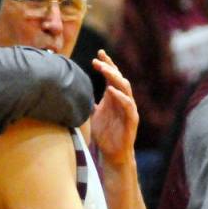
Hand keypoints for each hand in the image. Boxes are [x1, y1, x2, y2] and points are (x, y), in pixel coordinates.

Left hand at [91, 51, 138, 166]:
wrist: (113, 154)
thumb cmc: (105, 135)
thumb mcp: (93, 115)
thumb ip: (88, 103)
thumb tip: (75, 92)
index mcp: (114, 97)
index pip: (112, 77)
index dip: (107, 64)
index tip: (98, 54)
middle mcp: (123, 100)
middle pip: (119, 78)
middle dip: (109, 67)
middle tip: (98, 59)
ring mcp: (129, 109)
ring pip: (125, 88)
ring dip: (115, 77)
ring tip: (104, 70)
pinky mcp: (132, 120)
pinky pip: (128, 105)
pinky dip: (120, 97)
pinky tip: (111, 90)